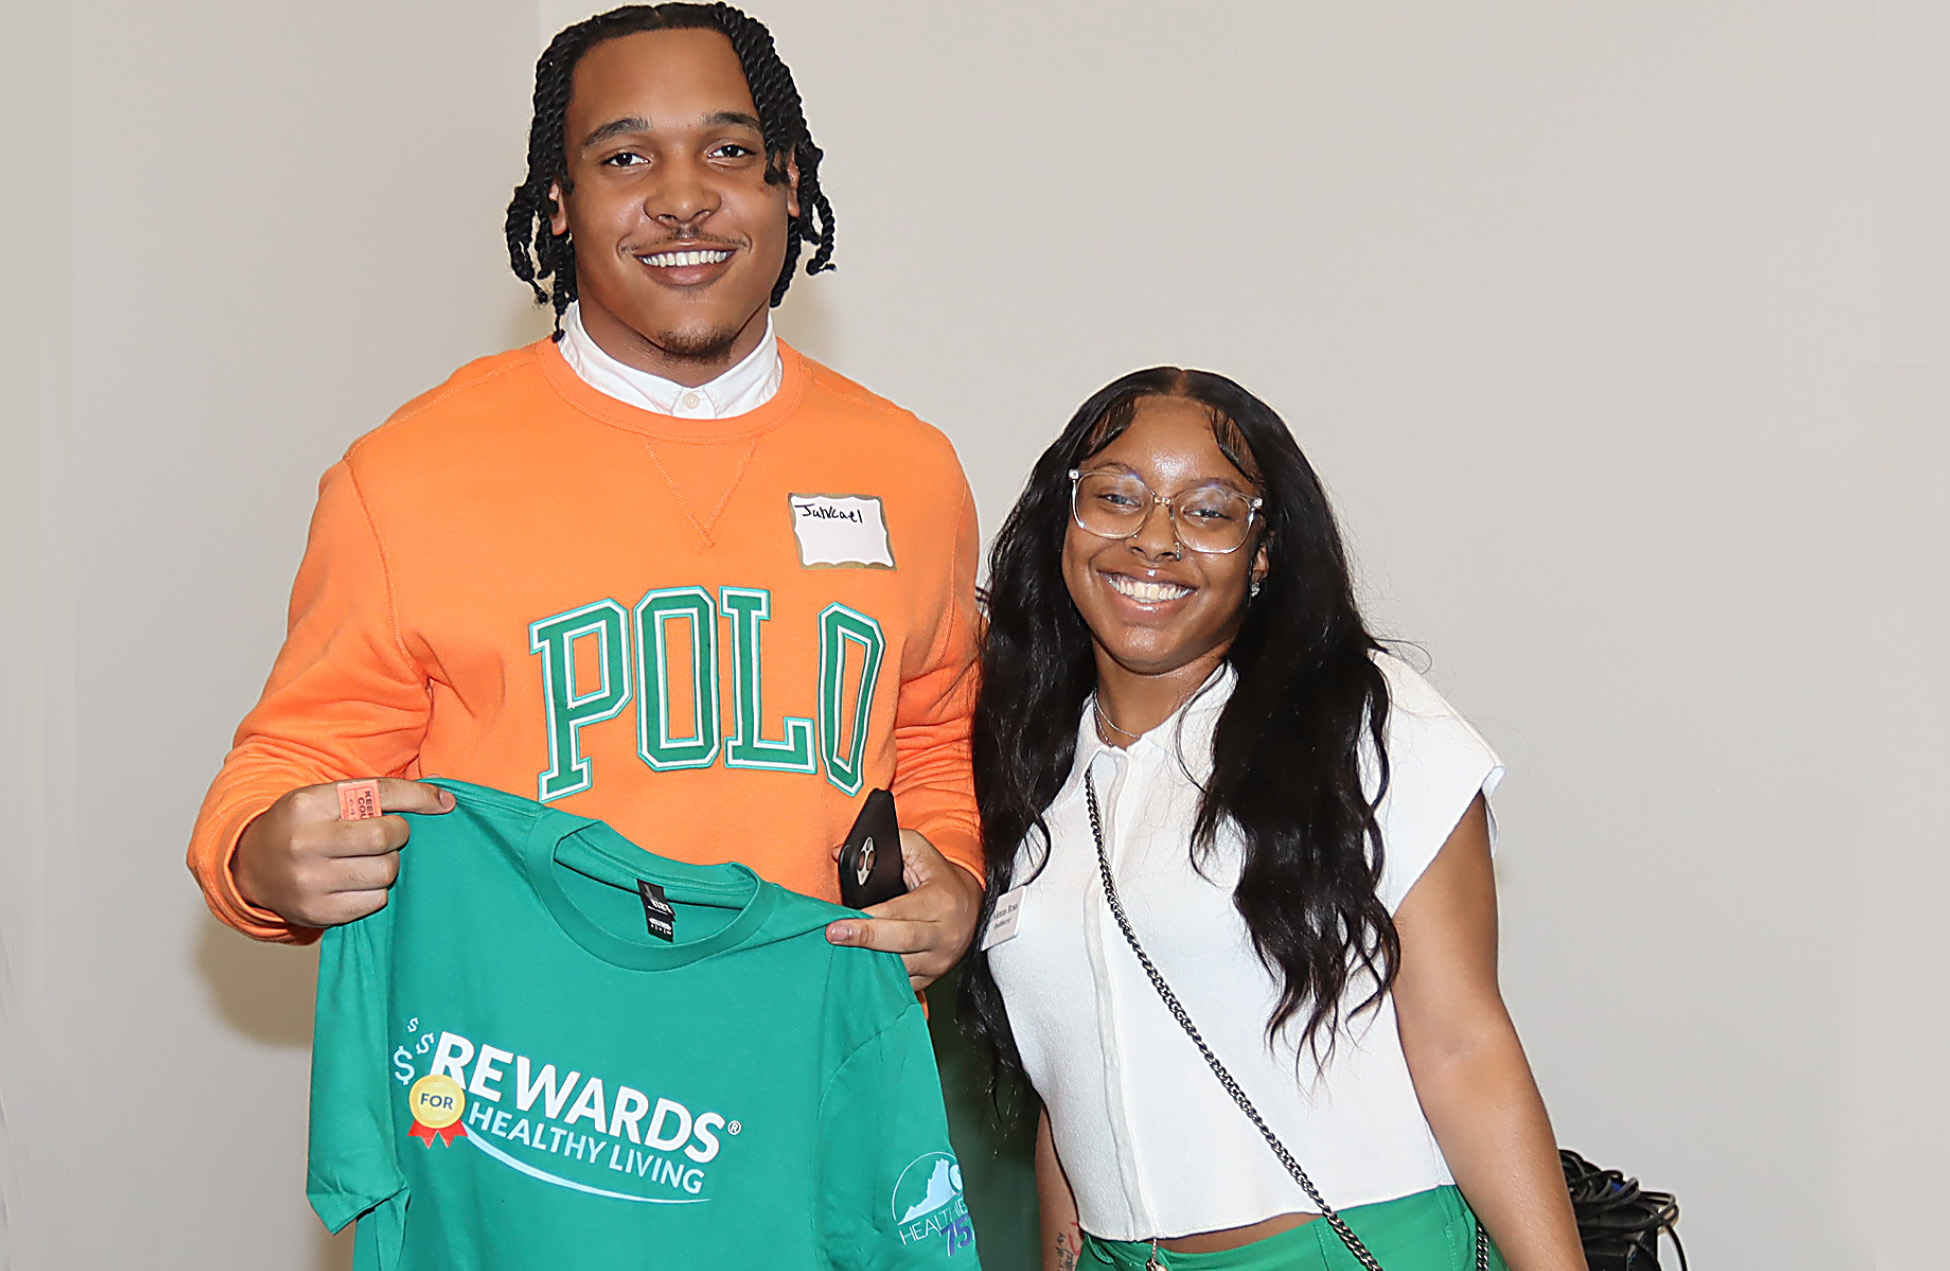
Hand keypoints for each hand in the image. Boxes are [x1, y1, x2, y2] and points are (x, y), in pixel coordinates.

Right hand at [233, 778, 455, 927]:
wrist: (252, 866)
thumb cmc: (302, 827)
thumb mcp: (325, 798)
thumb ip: (375, 795)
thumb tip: (443, 800)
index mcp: (307, 804)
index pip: (379, 792)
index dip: (419, 796)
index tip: (443, 802)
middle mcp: (304, 842)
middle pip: (385, 836)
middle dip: (399, 834)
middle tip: (389, 835)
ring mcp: (309, 881)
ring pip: (385, 871)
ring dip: (389, 865)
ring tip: (369, 859)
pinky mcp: (317, 911)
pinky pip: (375, 900)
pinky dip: (376, 891)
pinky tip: (357, 882)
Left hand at [825, 829, 983, 990]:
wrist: (973, 909)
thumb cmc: (940, 879)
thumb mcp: (920, 851)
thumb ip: (888, 844)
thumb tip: (839, 852)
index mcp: (941, 902)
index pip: (901, 911)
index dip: (869, 917)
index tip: (840, 919)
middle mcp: (944, 934)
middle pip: (902, 941)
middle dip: (865, 938)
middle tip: (833, 935)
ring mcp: (939, 960)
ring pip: (901, 967)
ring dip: (868, 962)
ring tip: (840, 955)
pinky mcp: (932, 977)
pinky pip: (903, 984)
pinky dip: (879, 978)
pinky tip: (859, 969)